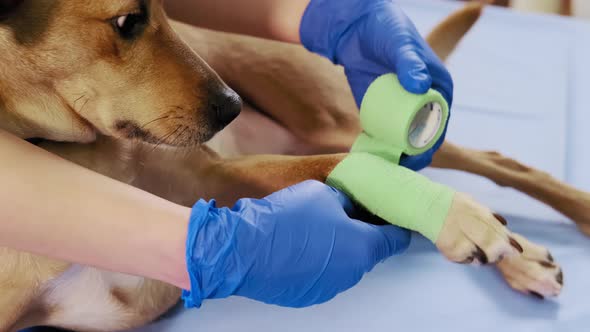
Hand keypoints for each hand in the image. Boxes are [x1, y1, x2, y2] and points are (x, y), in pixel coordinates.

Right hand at [182, 180, 410, 307]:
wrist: (244, 249)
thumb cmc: (285, 220)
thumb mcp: (323, 194)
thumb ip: (346, 201)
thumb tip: (351, 205)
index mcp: (363, 247)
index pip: (396, 239)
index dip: (397, 224)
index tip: (394, 216)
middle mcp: (351, 273)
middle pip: (367, 251)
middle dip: (361, 233)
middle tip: (345, 213)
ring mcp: (329, 287)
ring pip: (343, 263)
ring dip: (337, 248)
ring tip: (313, 229)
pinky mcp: (307, 294)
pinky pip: (321, 274)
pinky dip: (316, 262)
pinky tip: (297, 246)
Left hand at [300, 0, 452, 169]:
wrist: (356, 27)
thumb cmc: (386, 29)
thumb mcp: (399, 44)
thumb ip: (409, 61)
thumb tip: (420, 86)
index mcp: (440, 88)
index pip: (441, 124)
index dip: (431, 146)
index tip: (418, 160)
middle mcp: (423, 102)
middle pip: (422, 138)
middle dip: (413, 158)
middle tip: (396, 171)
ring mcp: (401, 108)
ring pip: (403, 140)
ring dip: (395, 157)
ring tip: (381, 171)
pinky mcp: (381, 110)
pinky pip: (383, 134)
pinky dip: (378, 148)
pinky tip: (369, 161)